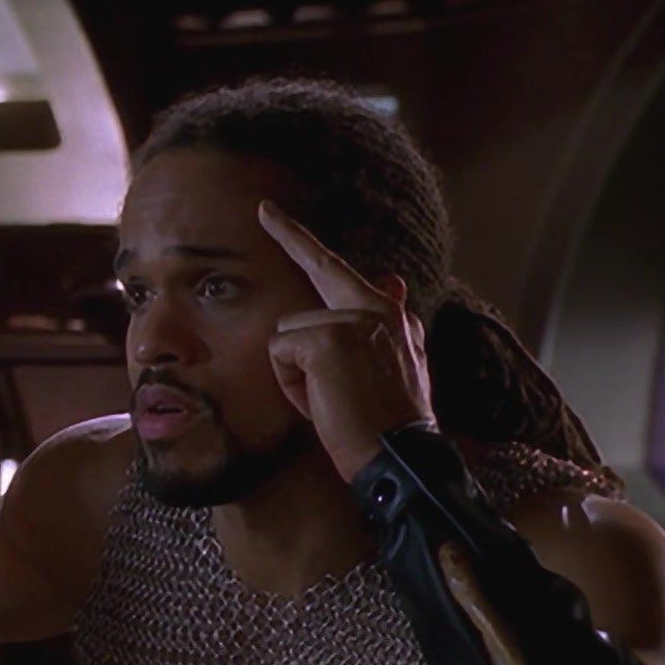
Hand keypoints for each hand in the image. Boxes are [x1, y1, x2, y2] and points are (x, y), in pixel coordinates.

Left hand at [258, 199, 434, 480]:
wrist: (400, 457)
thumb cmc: (390, 421)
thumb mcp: (398, 365)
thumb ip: (391, 323)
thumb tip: (394, 280)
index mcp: (390, 316)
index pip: (339, 269)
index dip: (303, 241)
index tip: (271, 214)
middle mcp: (375, 307)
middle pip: (315, 276)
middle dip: (289, 234)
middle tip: (264, 207)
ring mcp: (351, 320)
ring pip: (287, 336)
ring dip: (296, 375)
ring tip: (330, 400)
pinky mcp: (326, 339)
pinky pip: (280, 356)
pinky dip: (291, 387)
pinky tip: (322, 403)